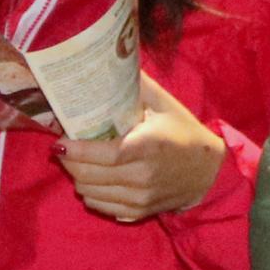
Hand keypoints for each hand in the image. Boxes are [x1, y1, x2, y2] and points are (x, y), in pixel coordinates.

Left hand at [58, 72, 224, 222]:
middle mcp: (143, 176)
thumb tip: (109, 57)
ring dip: (77, 176)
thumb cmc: (183, 132)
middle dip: (69, 161)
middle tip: (64, 147)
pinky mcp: (139, 212)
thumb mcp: (164, 103)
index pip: (105, 154)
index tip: (59, 141)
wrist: (209, 171)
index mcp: (149, 146)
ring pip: (90, 193)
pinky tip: (92, 178)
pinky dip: (90, 193)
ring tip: (76, 161)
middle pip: (89, 176)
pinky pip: (101, 207)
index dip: (77, 150)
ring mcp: (141, 197)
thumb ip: (135, 84)